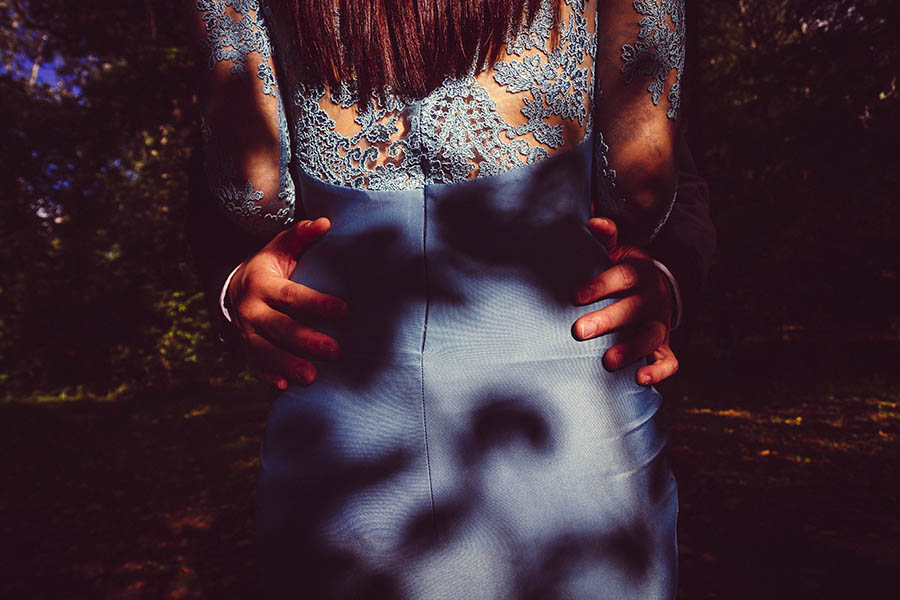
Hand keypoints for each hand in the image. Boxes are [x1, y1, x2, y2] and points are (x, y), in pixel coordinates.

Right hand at [226, 217, 346, 388]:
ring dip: (288, 365)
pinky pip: (255, 365)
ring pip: (265, 351)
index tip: (343, 310)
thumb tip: (325, 223)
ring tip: (312, 377)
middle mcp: (251, 310)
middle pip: (279, 328)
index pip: (291, 295)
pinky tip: (285, 387)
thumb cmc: (269, 267)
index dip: (316, 303)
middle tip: (335, 351)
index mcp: (262, 284)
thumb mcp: (280, 248)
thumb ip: (301, 236)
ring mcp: (246, 333)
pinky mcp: (246, 350)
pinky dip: (268, 376)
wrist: (233, 288)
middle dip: (306, 341)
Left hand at [572, 217, 678, 385]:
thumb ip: (607, 238)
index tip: (575, 295)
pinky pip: (668, 361)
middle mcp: (652, 298)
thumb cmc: (623, 270)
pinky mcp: (664, 345)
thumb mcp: (618, 251)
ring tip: (608, 362)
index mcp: (639, 272)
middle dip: (607, 320)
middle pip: (633, 309)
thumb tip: (593, 222)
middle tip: (579, 331)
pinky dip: (658, 372)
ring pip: (650, 336)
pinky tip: (640, 380)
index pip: (622, 276)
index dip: (600, 285)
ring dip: (630, 350)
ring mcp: (660, 323)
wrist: (657, 288)